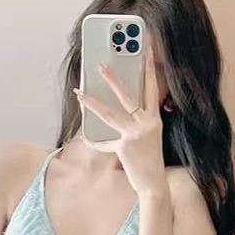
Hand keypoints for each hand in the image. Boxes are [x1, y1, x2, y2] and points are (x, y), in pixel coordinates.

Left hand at [73, 44, 167, 195]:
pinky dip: (94, 140)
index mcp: (154, 118)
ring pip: (110, 114)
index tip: (146, 50)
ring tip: (79, 93)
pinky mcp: (125, 146)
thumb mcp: (147, 137)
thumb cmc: (149, 160)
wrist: (154, 184)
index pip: (152, 88)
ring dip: (92, 103)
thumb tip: (113, 111)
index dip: (150, 68)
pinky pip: (104, 141)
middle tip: (101, 66)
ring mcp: (136, 134)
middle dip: (113, 80)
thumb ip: (135, 123)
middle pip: (128, 96)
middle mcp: (147, 123)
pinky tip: (85, 136)